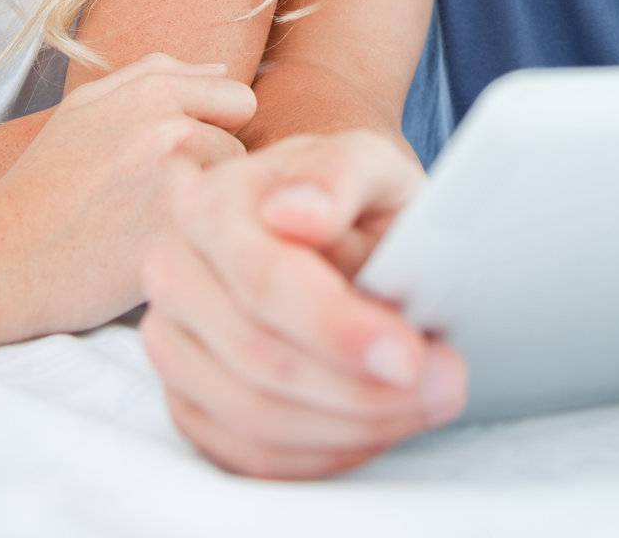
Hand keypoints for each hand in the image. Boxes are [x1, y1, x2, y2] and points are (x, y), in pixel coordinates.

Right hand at [0, 53, 254, 350]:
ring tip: (155, 219)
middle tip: (169, 189)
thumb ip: (159, 76)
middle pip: (242, 144)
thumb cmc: (45, 182)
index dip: (217, 127)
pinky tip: (159, 245)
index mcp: (152, 92)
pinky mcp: (179, 234)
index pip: (238, 99)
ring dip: (207, 203)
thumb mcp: (87, 107)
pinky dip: (197, 237)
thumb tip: (221, 71)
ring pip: (232, 189)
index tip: (184, 153)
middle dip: (218, 163)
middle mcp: (172, 128)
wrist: (3, 256)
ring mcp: (178, 181)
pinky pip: (218, 228)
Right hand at [140, 130, 467, 479]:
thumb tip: (295, 213)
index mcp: (211, 201)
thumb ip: (340, 174)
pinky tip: (378, 424)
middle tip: (446, 385)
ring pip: (252, 416)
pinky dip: (322, 452)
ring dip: (351, 425)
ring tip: (426, 402)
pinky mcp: (186, 397)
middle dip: (360, 388)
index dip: (337, 327)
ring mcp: (172, 339)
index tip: (408, 357)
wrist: (336, 229)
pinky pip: (245, 453)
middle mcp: (174, 270)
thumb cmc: (356, 197)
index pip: (264, 281)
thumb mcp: (370, 164)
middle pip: (258, 358)